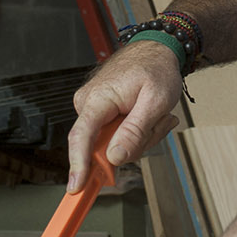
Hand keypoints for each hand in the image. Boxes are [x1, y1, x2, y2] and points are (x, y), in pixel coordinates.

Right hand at [67, 42, 183, 191]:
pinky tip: (148, 116)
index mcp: (98, 99)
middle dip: (135, 143)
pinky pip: (115, 135)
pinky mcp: (99, 113)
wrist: (155, 50)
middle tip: (159, 123)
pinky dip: (136, 131)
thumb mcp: (155, 101)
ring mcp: (92, 108)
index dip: (79, 164)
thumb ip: (135, 130)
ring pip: (113, 143)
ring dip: (140, 136)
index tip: (76, 187)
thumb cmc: (156, 69)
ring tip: (156, 115)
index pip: (81, 137)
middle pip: (104, 146)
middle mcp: (87, 104)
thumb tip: (115, 157)